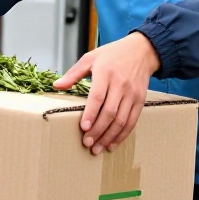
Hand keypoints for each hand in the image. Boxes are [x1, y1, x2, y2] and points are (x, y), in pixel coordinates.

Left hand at [55, 32, 160, 155]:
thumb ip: (73, 73)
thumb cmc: (112, 54)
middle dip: (98, 130)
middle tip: (87, 143)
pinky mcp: (140, 100)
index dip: (90, 113)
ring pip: (121, 120)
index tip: (83, 128)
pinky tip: (112, 143)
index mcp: (105, 72)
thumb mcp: (91, 57)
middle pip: (109, 112)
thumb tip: (56, 85)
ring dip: (109, 137)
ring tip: (98, 148)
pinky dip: (122, 134)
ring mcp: (132, 93)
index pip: (98, 96)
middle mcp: (121, 84)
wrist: (141, 51)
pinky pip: (132, 121)